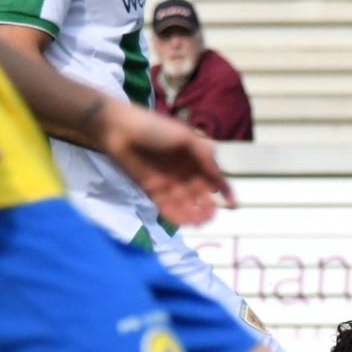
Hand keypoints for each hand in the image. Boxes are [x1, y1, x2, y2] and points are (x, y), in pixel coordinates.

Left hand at [94, 102, 232, 226]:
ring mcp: (168, 181)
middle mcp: (184, 171)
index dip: (224, 190)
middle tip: (211, 216)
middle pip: (200, 193)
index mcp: (195, 157)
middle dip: (207, 206)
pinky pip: (166, 205)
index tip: (232, 205)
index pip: (213, 177)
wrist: (118, 130)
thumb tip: (219, 176)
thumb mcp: (185, 137)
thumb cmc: (154, 128)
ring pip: (185, 202)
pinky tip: (185, 223)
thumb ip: (204, 155)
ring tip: (200, 223)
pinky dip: (176, 215)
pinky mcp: (152, 189)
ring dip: (193, 214)